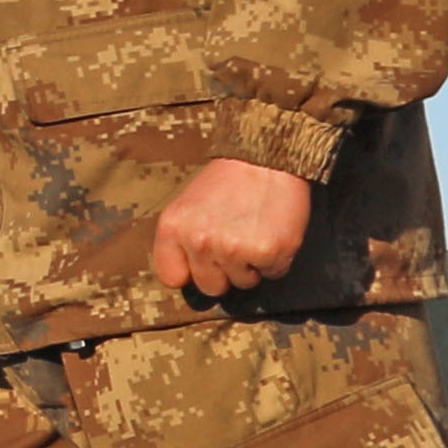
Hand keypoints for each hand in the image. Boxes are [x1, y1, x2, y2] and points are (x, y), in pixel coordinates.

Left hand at [149, 156, 317, 303]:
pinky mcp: (268, 253)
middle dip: (224, 272)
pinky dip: (276, 259)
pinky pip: (272, 274)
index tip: (201, 263)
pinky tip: (271, 232)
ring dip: (252, 264)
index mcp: (173, 228)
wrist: (265, 160)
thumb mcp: (188, 206)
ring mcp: (234, 250)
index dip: (190, 272)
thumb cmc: (227, 182)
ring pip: (243, 283)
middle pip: (210, 287)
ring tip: (253, 231)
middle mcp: (200, 242)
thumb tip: (185, 277)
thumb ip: (182, 239)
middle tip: (235, 241)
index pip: (171, 276)